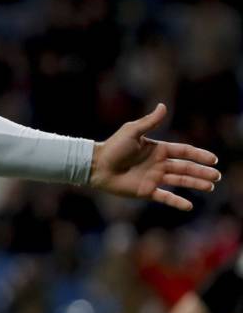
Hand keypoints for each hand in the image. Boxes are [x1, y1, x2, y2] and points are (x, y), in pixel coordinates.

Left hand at [88, 103, 220, 210]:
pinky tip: (189, 206)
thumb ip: (149, 122)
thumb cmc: (112, 147)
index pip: (183, 151)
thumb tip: (163, 106)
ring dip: (195, 184)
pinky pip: (164, 197)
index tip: (213, 159)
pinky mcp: (145, 191)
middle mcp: (158, 164)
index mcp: (157, 149)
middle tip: (217, 176)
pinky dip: (176, 201)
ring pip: (179, 181)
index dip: (198, 155)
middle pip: (185, 167)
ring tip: (210, 187)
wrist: (96, 166)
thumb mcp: (132, 131)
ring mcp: (153, 178)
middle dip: (202, 172)